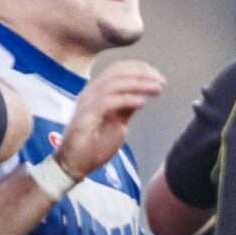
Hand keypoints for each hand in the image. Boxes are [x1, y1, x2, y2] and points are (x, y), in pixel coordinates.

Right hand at [56, 61, 166, 181]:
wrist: (74, 165)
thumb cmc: (94, 147)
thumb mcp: (118, 124)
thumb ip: (126, 108)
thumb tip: (141, 95)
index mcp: (97, 92)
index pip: (118, 70)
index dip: (139, 69)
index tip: (158, 77)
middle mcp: (90, 93)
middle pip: (117, 72)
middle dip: (142, 73)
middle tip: (161, 81)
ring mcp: (86, 103)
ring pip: (114, 84)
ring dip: (139, 84)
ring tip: (156, 89)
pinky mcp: (85, 116)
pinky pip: (107, 102)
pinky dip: (127, 99)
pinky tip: (142, 103)